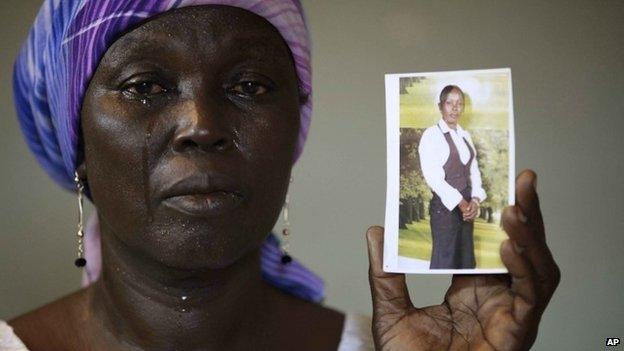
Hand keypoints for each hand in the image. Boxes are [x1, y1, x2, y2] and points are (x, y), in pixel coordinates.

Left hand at [366, 170, 559, 349]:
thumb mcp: (390, 311)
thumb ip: (385, 274)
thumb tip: (375, 232)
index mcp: (471, 290)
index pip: (491, 245)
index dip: (496, 214)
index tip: (495, 181)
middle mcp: (496, 299)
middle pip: (520, 249)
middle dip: (526, 213)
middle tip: (523, 177)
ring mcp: (510, 315)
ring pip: (536, 268)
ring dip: (531, 236)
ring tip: (516, 206)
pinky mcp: (517, 333)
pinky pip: (530, 297)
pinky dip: (526, 271)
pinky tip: (510, 247)